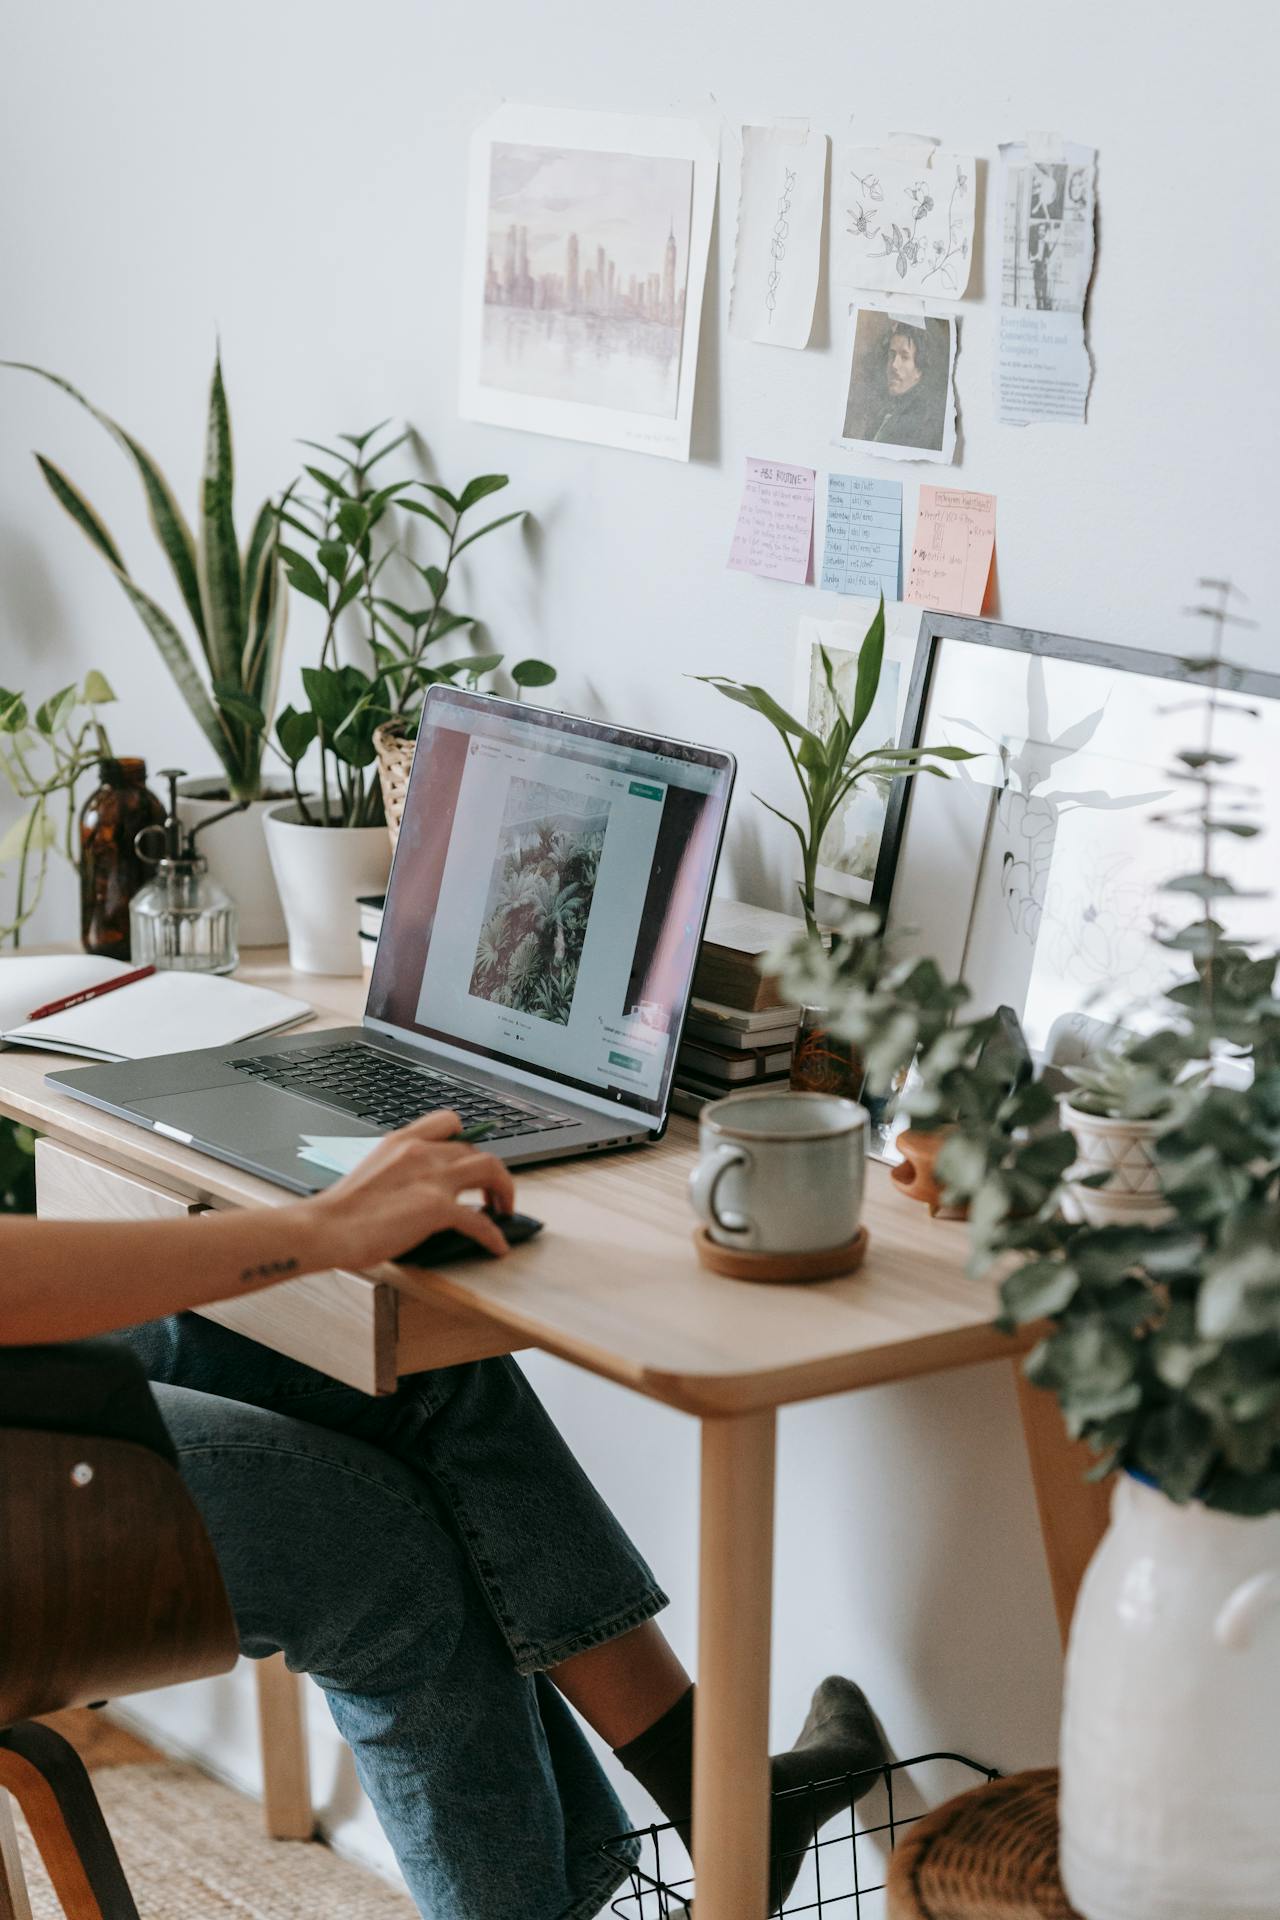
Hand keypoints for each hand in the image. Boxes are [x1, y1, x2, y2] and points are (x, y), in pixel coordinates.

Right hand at [302, 1111, 515, 1266]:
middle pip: (476, 1149)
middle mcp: (421, 1152)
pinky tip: (497, 1246)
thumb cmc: (338, 1210)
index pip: (448, 1121)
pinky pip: (480, 1220)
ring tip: (505, 1210)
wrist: (325, 1228)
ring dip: (505, 1190)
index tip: (471, 1156)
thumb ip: (397, 1170)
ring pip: (490, 1170)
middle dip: (491, 1171)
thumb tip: (414, 1189)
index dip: (467, 1138)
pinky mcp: (436, 1208)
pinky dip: (494, 1234)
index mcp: (402, 1141)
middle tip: (493, 1192)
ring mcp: (431, 1178)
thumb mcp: (370, 1171)